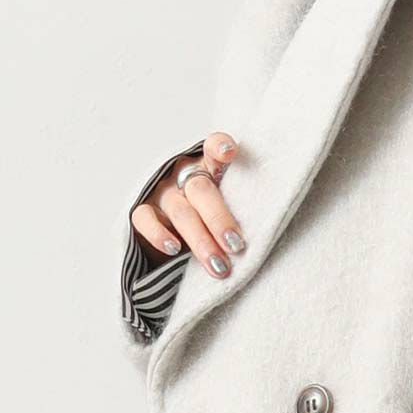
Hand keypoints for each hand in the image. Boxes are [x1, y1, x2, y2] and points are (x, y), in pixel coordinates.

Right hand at [131, 131, 245, 277]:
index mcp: (209, 167)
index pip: (212, 148)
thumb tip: (268, 230)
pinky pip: (145, 220)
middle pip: (202, 192)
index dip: (219, 147)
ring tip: (219, 266)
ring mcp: (162, 193)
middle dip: (220, 220)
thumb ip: (242, 205)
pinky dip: (159, 235)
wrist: (175, 229)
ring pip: (181, 213)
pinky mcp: (143, 211)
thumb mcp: (229, 203)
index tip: (229, 152)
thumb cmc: (213, 214)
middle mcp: (184, 175)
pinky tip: (174, 249)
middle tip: (236, 246)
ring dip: (201, 241)